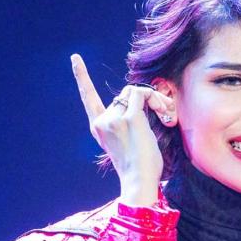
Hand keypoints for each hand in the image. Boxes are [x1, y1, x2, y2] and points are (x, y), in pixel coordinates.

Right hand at [71, 54, 176, 206]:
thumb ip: (126, 122)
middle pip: (124, 94)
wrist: (139, 182)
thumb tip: (141, 100)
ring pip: (135, 92)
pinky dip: (155, 98)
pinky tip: (163, 112)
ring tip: (165, 114)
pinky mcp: (130, 118)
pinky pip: (143, 94)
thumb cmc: (139, 167)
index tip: (75, 59)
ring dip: (154, 98)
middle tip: (163, 112)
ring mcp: (115, 119)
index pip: (88, 98)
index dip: (82, 77)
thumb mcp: (127, 142)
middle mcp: (103, 121)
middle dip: (145, 99)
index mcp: (98, 128)